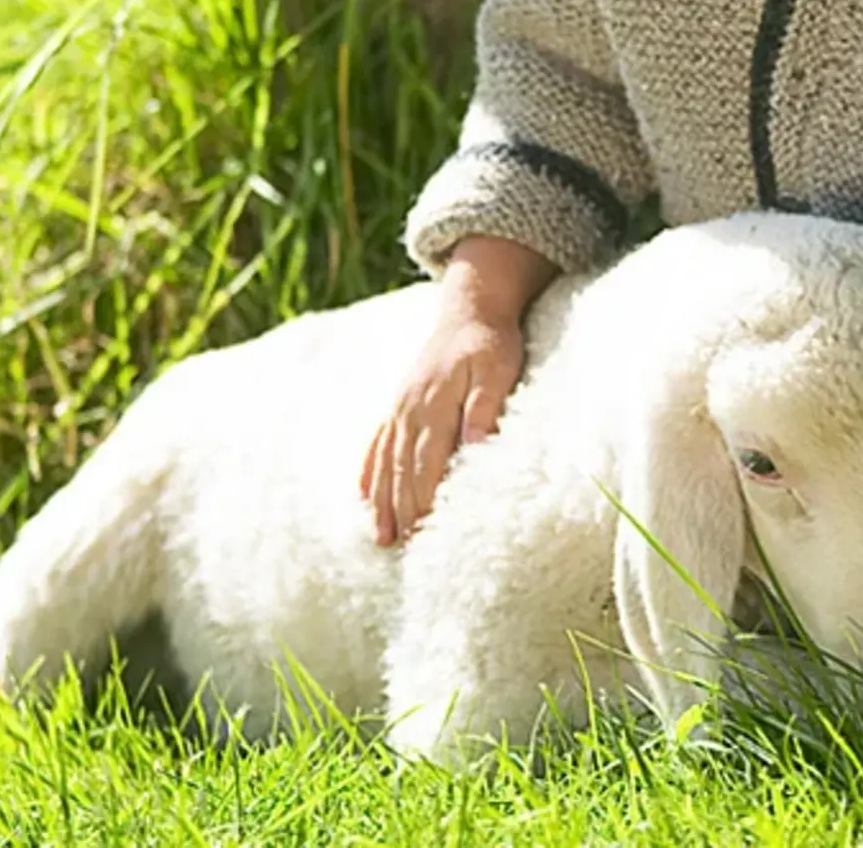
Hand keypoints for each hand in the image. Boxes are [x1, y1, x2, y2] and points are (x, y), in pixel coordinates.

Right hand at [359, 305, 524, 545]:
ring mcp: (400, 407)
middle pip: (402, 470)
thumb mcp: (498, 371)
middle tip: (403, 551)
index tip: (424, 535)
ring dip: (383, 501)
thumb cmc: (491, 343)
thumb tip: (476, 448)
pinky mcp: (399, 405)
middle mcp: (410, 409)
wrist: (471, 309)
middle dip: (402, 512)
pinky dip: (371, 473)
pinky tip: (364, 498)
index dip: (424, 502)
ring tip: (382, 538)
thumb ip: (485, 408)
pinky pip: (378, 443)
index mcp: (434, 404)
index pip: (426, 464)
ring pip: (386, 462)